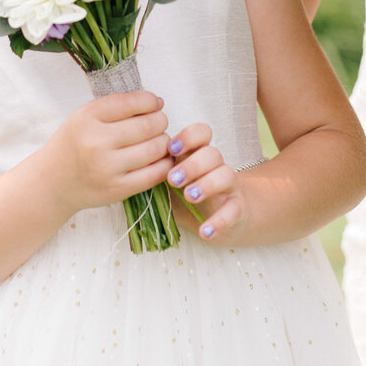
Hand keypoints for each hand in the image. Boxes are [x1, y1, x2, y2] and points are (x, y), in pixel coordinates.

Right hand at [44, 90, 172, 213]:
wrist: (52, 183)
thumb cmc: (74, 145)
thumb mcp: (84, 116)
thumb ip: (116, 106)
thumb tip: (157, 103)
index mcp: (87, 118)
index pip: (132, 102)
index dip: (151, 101)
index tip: (154, 104)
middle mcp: (96, 142)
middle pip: (149, 125)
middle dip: (160, 121)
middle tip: (157, 123)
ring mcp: (107, 168)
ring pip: (156, 148)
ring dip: (164, 141)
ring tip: (156, 140)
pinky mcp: (117, 189)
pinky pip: (155, 173)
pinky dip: (165, 163)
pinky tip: (159, 158)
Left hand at [165, 123, 244, 243]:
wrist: (222, 221)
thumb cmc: (188, 200)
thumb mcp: (170, 187)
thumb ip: (155, 179)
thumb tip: (126, 177)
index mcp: (197, 156)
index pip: (201, 133)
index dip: (189, 137)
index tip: (171, 149)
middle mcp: (215, 167)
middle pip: (212, 153)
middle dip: (192, 164)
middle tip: (173, 179)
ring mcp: (229, 187)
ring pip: (226, 175)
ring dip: (207, 184)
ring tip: (189, 196)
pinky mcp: (238, 208)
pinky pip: (234, 210)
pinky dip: (220, 221)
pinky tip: (205, 231)